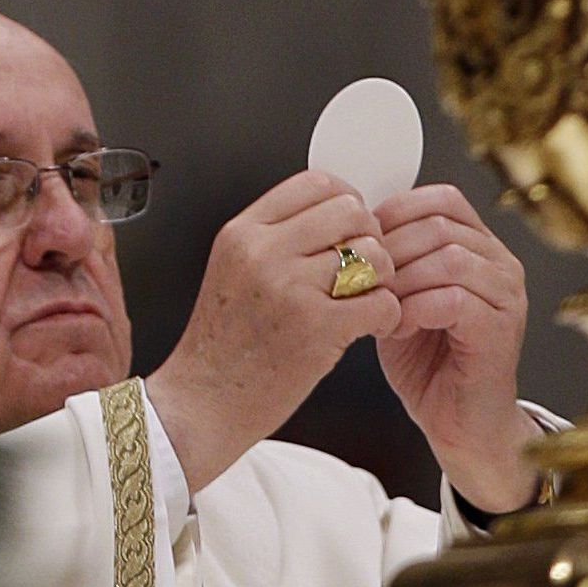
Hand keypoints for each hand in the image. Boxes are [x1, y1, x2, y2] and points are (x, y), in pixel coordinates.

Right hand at [148, 171, 399, 492]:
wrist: (201, 403)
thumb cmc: (220, 347)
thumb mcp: (231, 272)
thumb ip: (273, 240)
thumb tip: (331, 216)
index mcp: (242, 234)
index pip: (316, 184)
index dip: (346, 200)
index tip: (350, 226)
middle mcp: (264, 253)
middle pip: (351, 211)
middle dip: (369, 237)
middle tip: (363, 266)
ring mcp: (290, 290)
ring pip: (373, 254)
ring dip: (382, 278)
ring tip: (364, 299)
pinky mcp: (317, 328)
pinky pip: (382, 301)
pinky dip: (386, 315)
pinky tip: (368, 326)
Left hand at [374, 184, 536, 513]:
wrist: (459, 424)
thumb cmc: (428, 365)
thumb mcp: (400, 300)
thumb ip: (391, 264)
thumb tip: (353, 234)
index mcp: (478, 248)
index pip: (442, 200)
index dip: (396, 212)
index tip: (362, 241)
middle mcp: (500, 265)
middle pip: (442, 225)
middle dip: (392, 249)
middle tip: (365, 279)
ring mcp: (507, 295)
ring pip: (450, 258)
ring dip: (403, 280)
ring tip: (381, 306)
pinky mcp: (502, 328)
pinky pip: (455, 298)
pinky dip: (416, 309)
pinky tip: (398, 327)